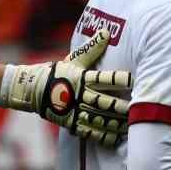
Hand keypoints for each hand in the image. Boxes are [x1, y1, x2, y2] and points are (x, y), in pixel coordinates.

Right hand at [1, 31, 131, 146]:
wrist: (33, 90)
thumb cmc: (59, 72)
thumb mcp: (75, 59)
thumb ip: (92, 48)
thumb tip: (106, 31)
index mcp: (83, 78)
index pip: (103, 78)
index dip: (118, 79)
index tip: (133, 80)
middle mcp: (80, 95)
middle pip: (104, 102)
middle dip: (121, 106)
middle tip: (137, 107)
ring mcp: (75, 110)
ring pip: (99, 118)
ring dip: (115, 123)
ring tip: (131, 124)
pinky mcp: (72, 123)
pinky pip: (90, 132)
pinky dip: (104, 136)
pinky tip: (117, 137)